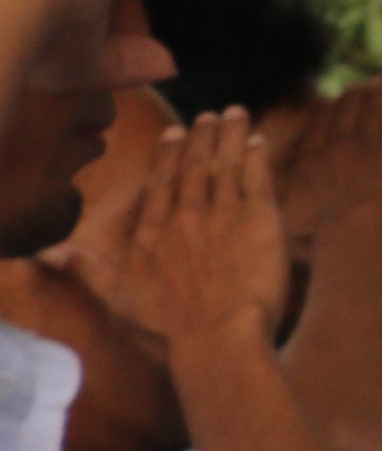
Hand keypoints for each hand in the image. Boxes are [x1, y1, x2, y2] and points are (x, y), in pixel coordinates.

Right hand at [48, 108, 289, 353]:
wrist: (218, 335)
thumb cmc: (170, 325)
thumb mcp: (117, 298)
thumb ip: (87, 270)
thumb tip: (50, 251)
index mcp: (154, 230)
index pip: (161, 182)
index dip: (169, 155)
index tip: (174, 131)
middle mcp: (186, 214)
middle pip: (194, 166)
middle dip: (202, 138)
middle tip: (210, 115)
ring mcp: (223, 214)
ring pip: (226, 165)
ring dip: (231, 137)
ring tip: (236, 114)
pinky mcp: (260, 221)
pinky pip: (259, 180)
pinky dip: (259, 158)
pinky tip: (260, 142)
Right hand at [266, 81, 381, 251]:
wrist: (356, 231)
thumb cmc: (319, 237)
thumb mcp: (285, 225)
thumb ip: (278, 212)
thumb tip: (268, 218)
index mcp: (312, 162)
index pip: (318, 127)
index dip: (324, 111)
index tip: (326, 101)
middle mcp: (340, 147)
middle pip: (346, 114)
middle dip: (353, 97)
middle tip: (359, 85)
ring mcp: (373, 146)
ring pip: (374, 112)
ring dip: (377, 95)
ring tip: (381, 83)